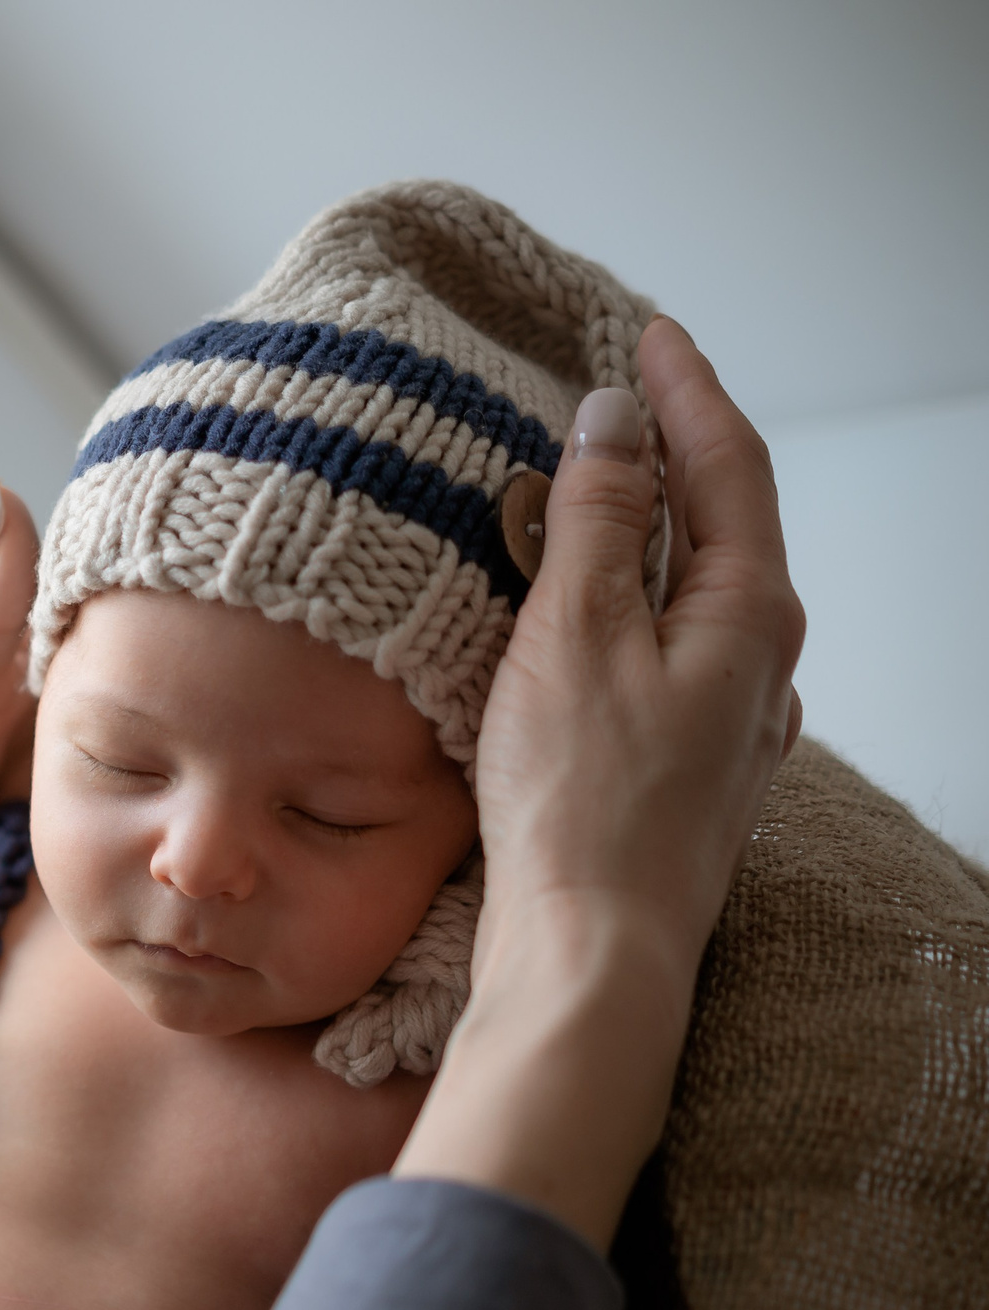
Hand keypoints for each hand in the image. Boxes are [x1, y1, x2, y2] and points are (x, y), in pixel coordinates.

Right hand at [398, 317, 805, 1244]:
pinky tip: (595, 620)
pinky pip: (666, 654)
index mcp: (749, 614)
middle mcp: (759, 664)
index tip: (648, 332)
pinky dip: (632, 607)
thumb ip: (599, 520)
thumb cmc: (581, 803)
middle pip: (724, 526)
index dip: (688, 391)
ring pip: (696, 594)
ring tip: (598, 494)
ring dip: (652, 533)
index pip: (730, 466)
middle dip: (674, 454)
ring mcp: (729, 723)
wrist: (593, 952)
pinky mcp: (685, 770)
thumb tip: (612, 419)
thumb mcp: (576, 633)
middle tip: (623, 399)